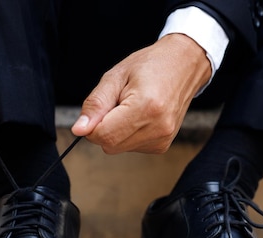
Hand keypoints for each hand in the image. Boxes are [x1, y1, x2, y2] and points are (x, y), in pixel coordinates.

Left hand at [72, 34, 210, 153]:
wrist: (183, 65)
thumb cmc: (150, 65)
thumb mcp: (115, 76)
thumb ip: (95, 104)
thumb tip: (79, 129)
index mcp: (146, 107)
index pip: (103, 135)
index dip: (92, 124)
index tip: (101, 107)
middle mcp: (157, 127)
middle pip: (109, 145)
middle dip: (104, 127)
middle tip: (118, 103)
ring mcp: (162, 139)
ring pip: (119, 148)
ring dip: (117, 131)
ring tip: (132, 107)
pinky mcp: (162, 145)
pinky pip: (131, 147)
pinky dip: (128, 134)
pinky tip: (140, 116)